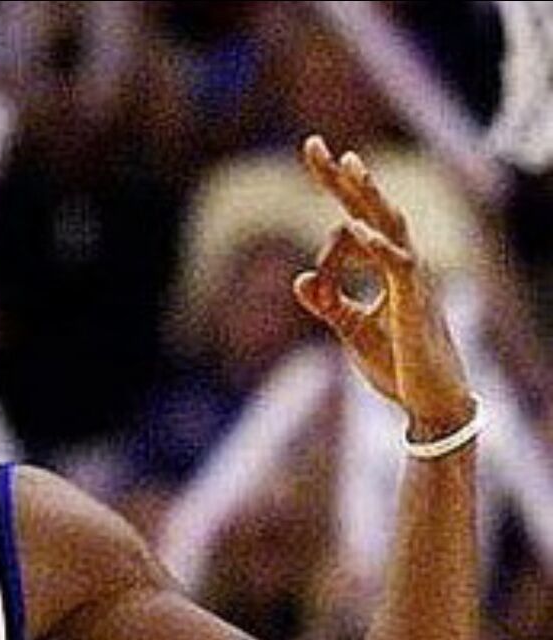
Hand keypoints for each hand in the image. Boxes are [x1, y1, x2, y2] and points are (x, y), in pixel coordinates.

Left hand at [294, 135, 474, 439]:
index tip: (309, 163)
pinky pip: (399, 268)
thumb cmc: (397, 365)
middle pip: (373, 210)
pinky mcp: (416, 306)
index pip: (356, 219)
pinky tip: (357, 231)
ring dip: (367, 198)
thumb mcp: (351, 331)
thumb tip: (298, 279)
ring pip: (391, 228)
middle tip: (315, 144)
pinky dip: (378, 250)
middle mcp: (402, 265)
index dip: (333, 194)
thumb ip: (328, 304)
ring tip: (347, 167)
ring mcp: (412, 283)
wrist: (430, 405)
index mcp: (386, 268)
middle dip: (345, 179)